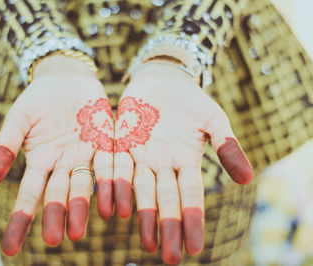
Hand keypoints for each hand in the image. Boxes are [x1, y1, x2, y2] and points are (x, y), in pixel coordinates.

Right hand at [0, 55, 114, 254]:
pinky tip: (116, 203)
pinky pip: (111, 164)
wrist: (67, 78)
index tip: (10, 248)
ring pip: (86, 184)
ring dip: (85, 205)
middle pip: (60, 194)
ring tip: (83, 229)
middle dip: (57, 215)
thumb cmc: (39, 99)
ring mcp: (86, 155)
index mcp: (40, 160)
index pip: (29, 194)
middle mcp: (63, 164)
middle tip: (56, 239)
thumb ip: (5, 147)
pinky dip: (112, 183)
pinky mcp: (106, 142)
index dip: (20, 219)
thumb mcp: (19, 119)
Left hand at [113, 61, 252, 264]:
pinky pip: (116, 167)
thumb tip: (248, 180)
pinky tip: (112, 208)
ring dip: (142, 214)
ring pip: (140, 189)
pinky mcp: (121, 144)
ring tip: (145, 241)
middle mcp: (163, 165)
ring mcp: (141, 156)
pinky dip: (115, 186)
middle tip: (168, 256)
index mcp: (186, 162)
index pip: (191, 196)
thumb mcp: (213, 120)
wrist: (161, 80)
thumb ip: (226, 147)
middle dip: (167, 227)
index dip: (192, 220)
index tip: (195, 247)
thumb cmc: (190, 101)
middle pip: (165, 199)